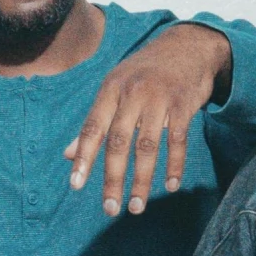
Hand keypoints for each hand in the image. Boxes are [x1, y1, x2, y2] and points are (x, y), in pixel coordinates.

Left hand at [64, 23, 232, 215]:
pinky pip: (178, 140)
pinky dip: (174, 165)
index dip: (83, 158)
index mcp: (110, 90)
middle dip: (113, 179)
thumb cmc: (144, 73)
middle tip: (110, 208)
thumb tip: (69, 154)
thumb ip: (95, 122)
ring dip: (142, 180)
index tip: (76, 185)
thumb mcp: (115, 89)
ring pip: (147, 146)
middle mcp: (132, 94)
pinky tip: (170, 185)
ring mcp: (159, 98)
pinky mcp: (183, 104)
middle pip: (118, 143)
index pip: (92, 129)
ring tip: (136, 206)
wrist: (186, 46)